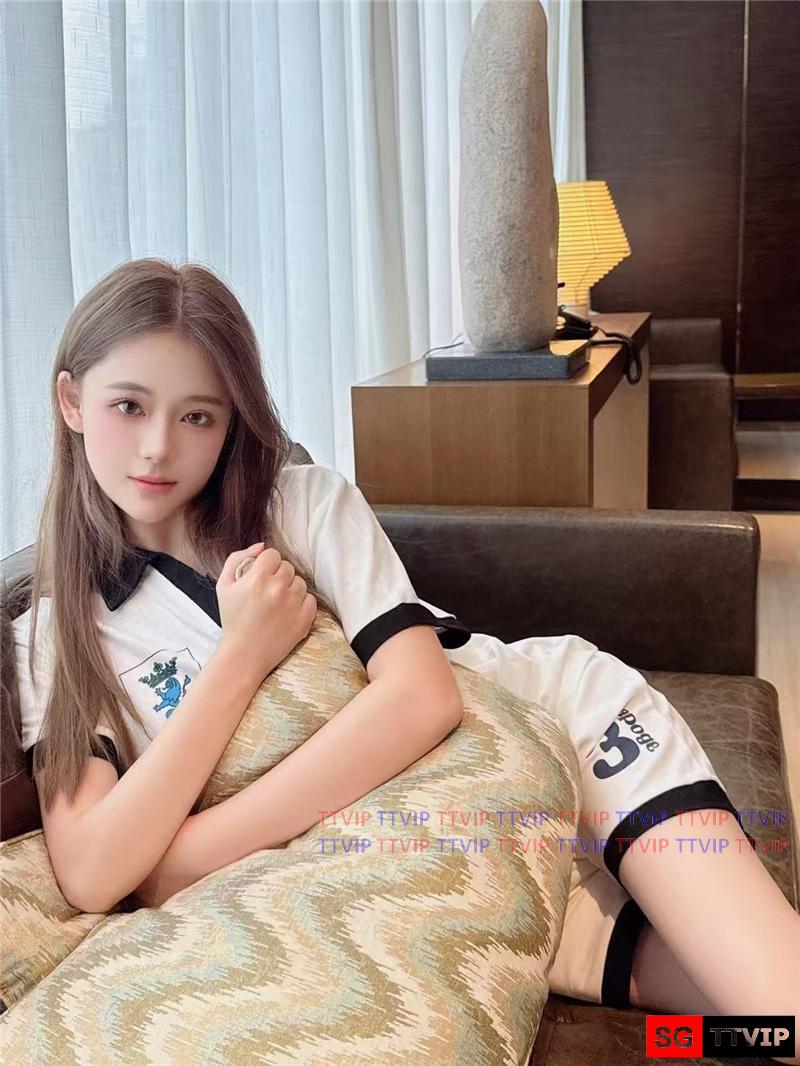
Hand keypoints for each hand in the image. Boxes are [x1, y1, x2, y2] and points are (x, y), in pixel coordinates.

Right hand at [216, 543, 316, 678]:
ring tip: (277, 604)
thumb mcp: (224, 586)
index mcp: (257, 579)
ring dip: (290, 589)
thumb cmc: (232, 619)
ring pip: (300, 582)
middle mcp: (278, 589)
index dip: (266, 564)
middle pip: (287, 567)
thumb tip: (261, 546)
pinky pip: (310, 599)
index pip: (273, 554)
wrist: (244, 655)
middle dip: (278, 576)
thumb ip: (238, 558)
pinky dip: (301, 603)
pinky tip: (286, 613)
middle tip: (267, 592)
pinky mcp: (305, 619)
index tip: (261, 577)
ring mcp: (294, 604)